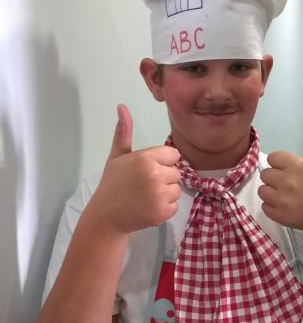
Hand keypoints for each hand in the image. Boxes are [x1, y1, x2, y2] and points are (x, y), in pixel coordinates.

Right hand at [89, 104, 180, 233]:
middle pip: (176, 172)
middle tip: (145, 185)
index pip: (173, 155)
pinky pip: (174, 205)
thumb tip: (122, 106)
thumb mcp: (117, 156)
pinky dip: (165, 208)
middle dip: (164, 178)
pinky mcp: (163, 212)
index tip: (148, 169)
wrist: (106, 216)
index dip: (162, 162)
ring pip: (177, 189)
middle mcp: (155, 175)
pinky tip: (149, 207)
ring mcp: (160, 195)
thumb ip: (124, 132)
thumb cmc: (113, 184)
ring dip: (166, 193)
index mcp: (146, 158)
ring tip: (147, 196)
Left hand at [258, 115, 302, 235]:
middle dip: (275, 179)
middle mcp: (288, 181)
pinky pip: (264, 206)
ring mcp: (283, 199)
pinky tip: (285, 207)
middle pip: (265, 174)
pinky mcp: (279, 215)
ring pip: (262, 190)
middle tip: (289, 186)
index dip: (280, 165)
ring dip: (271, 193)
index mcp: (297, 165)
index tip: (291, 172)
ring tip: (286, 196)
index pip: (273, 158)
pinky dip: (272, 208)